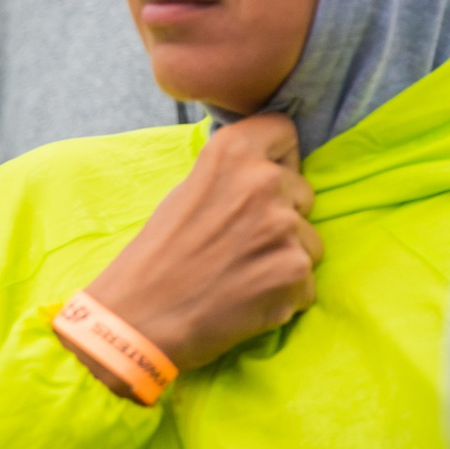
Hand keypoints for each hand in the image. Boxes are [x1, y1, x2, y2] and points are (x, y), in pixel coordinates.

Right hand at [69, 113, 321, 395]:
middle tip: (242, 241)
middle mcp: (262, 180)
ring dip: (285, 259)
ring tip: (242, 274)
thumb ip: (230, 176)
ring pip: (310, 240)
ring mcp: (283, 226)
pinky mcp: (294, 271)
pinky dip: (284, 295)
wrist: (139, 317)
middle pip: (303, 191)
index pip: (283, 132)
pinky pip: (307, 282)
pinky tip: (248, 299)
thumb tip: (265, 171)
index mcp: (230, 152)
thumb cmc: (155, 256)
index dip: (276, 158)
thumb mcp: (186, 191)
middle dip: (283, 215)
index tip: (259, 182)